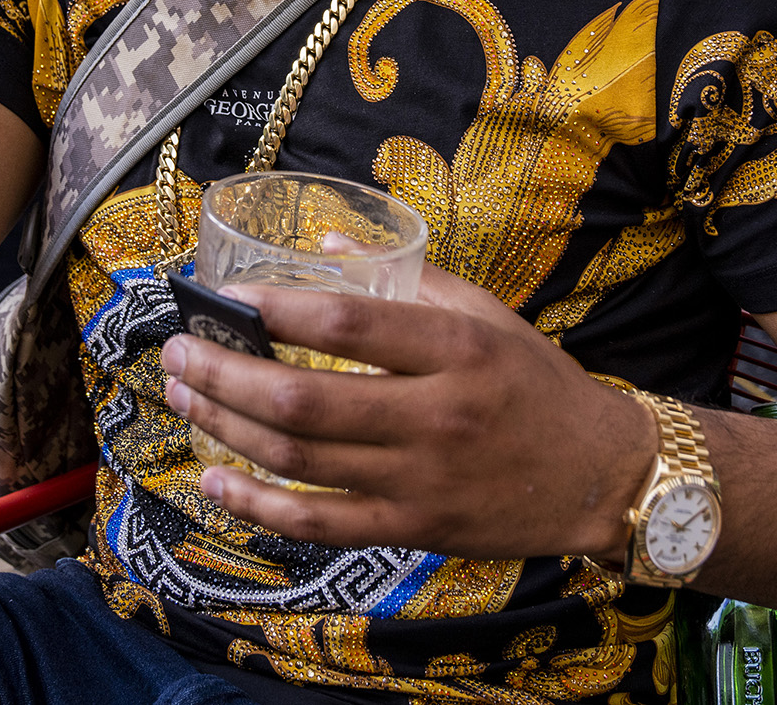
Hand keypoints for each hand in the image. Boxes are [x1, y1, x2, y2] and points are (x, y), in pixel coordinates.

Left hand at [161, 263, 656, 561]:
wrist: (599, 475)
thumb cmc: (535, 382)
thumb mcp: (484, 313)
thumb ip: (406, 277)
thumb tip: (324, 247)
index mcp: (456, 350)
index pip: (349, 327)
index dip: (276, 311)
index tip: (225, 297)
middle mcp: (435, 416)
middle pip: (303, 401)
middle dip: (223, 374)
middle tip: (177, 349)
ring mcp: (420, 480)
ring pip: (299, 460)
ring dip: (226, 427)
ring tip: (183, 394)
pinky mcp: (413, 529)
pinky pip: (320, 523)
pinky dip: (258, 505)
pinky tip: (216, 480)